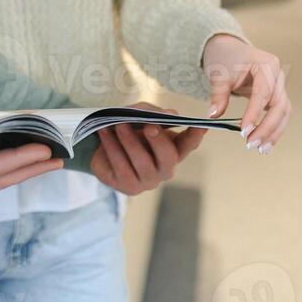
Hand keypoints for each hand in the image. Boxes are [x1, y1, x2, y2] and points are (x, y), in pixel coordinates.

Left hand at [91, 102, 206, 195]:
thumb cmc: (127, 129)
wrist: (100, 147)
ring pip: (142, 162)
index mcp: (172, 150)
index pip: (188, 144)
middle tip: (149, 125)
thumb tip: (172, 114)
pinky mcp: (129, 187)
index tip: (202, 125)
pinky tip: (105, 134)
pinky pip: (122, 167)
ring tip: (118, 125)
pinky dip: (113, 148)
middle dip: (159, 140)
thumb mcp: (138, 115)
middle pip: (169, 157)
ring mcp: (148, 181)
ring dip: (130, 141)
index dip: (195, 135)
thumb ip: (153, 113)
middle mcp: (164, 169)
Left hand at [202, 33, 290, 152]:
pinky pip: (280, 114)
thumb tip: (213, 115)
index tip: (243, 131)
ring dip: (274, 132)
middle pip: (280, 105)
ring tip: (260, 149)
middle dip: (267, 127)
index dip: (255, 113)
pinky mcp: (277, 95)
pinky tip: (264, 143)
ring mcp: (280, 85)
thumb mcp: (218, 74)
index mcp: (266, 64)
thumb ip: (218, 95)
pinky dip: (274, 129)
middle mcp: (278, 74)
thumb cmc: (225, 58)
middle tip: (251, 143)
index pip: (263, 92)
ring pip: (284, 112)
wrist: (229, 50)